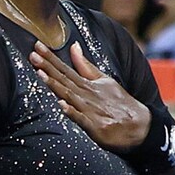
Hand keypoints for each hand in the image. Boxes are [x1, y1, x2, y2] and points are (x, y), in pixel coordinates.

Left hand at [30, 41, 150, 151]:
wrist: (141, 126)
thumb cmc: (120, 103)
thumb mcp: (104, 81)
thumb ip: (86, 66)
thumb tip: (73, 46)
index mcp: (88, 84)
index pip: (66, 69)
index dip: (50, 58)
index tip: (37, 46)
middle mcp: (87, 95)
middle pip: (64, 80)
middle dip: (47, 67)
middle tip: (33, 55)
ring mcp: (91, 111)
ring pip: (69, 96)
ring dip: (55, 85)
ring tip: (40, 74)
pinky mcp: (96, 127)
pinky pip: (81, 119)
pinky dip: (72, 112)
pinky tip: (61, 105)